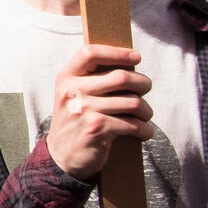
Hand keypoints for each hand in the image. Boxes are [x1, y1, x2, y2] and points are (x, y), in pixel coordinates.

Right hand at [47, 45, 153, 180]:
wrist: (61, 155)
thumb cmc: (76, 120)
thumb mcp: (74, 94)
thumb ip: (92, 78)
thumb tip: (130, 64)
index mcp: (66, 77)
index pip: (90, 52)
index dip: (117, 52)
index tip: (136, 57)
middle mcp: (73, 91)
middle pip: (121, 77)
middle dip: (142, 83)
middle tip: (145, 90)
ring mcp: (83, 110)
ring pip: (132, 102)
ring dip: (146, 111)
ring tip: (144, 115)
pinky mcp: (95, 129)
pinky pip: (133, 124)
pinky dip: (144, 130)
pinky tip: (143, 132)